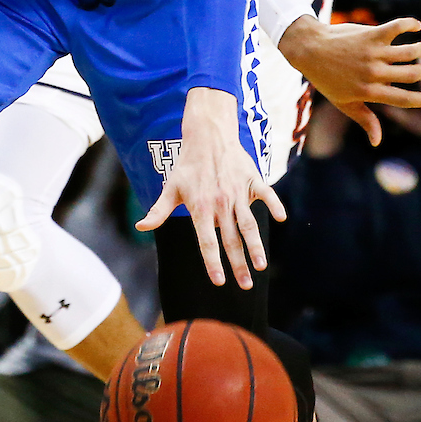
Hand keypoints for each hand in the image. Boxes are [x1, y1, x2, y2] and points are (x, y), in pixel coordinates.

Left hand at [135, 87, 285, 287]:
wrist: (207, 135)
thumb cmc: (187, 165)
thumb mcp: (171, 188)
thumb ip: (158, 211)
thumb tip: (140, 227)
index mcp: (200, 207)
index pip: (206, 241)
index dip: (213, 263)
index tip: (219, 282)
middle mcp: (219, 202)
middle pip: (230, 239)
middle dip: (238, 265)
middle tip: (246, 286)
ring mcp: (237, 191)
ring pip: (249, 223)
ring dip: (256, 246)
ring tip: (261, 265)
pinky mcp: (252, 179)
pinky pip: (266, 194)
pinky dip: (274, 205)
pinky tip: (280, 219)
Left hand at [279, 15, 420, 146]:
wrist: (309, 50)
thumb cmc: (326, 79)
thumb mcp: (344, 103)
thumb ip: (365, 120)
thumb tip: (378, 142)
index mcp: (368, 92)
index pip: (403, 100)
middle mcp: (373, 73)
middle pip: (412, 74)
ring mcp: (372, 53)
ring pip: (409, 51)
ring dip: (420, 49)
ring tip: (419, 49)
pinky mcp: (370, 35)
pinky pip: (397, 27)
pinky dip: (410, 24)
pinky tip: (416, 25)